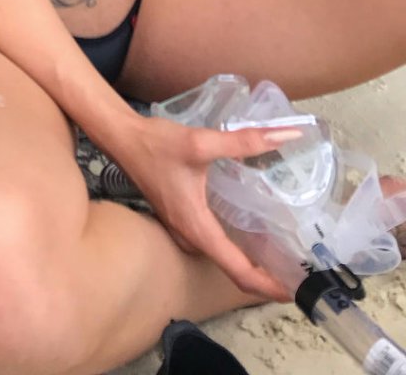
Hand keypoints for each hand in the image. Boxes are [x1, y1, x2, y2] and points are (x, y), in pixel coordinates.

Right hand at [110, 115, 294, 300]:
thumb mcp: (200, 142)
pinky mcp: (181, 218)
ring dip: (253, 262)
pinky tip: (253, 228)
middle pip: (234, 270)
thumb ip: (244, 141)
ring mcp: (183, 229)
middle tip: (301, 269)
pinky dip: (238, 246)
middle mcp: (190, 236)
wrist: (121, 137)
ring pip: (224, 257)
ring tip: (285, 251)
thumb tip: (287, 135)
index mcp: (197, 228)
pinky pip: (214, 242)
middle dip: (267, 277)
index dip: (269, 284)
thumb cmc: (156, 144)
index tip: (298, 288)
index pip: (238, 271)